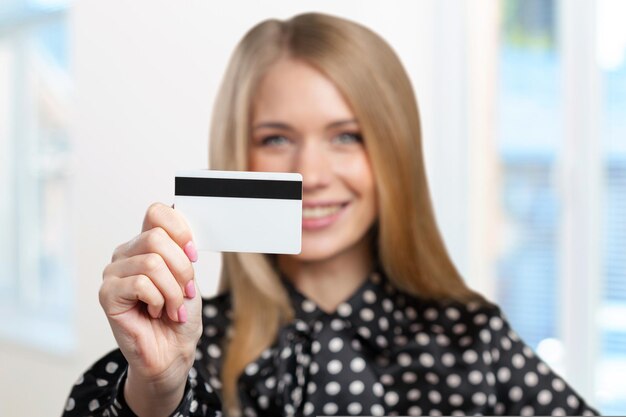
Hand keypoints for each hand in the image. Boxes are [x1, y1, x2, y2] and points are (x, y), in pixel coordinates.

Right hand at [99, 202, 202, 415]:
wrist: (172, 352)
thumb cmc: (180, 315)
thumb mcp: (188, 277)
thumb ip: (181, 252)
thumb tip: (182, 228)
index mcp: (146, 244)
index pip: (157, 212)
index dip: (180, 230)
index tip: (193, 254)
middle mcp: (127, 253)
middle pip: (157, 238)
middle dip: (182, 269)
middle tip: (185, 292)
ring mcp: (114, 272)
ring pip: (152, 263)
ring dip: (172, 291)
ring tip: (172, 308)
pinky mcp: (107, 293)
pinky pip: (141, 283)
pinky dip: (158, 300)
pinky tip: (154, 312)